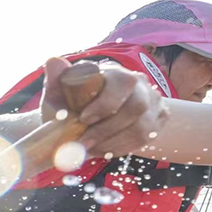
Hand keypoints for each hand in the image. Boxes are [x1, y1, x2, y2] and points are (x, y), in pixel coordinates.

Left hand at [41, 57, 167, 155]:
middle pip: (136, 107)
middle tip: (84, 143)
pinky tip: (104, 150)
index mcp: (115, 72)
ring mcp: (152, 101)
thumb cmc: (73, 104)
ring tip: (91, 150)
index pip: (122, 83)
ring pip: (142, 127)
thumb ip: (56, 80)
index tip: (83, 119)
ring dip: (112, 143)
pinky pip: (145, 138)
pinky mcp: (158, 118)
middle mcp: (139, 83)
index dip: (105, 104)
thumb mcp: (60, 93)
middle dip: (107, 129)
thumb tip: (53, 61)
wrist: (93, 118)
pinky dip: (121, 148)